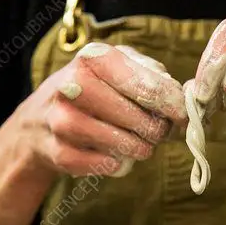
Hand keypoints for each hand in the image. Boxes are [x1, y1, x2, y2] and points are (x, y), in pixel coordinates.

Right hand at [0, 43, 185, 224]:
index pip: (144, 84)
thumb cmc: (93, 92)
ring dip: (140, 148)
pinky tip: (117, 156)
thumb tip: (185, 96)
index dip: (170, 103)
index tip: (182, 114)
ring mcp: (62, 121)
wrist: (39, 121)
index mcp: (93, 59)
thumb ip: (152, 77)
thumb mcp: (117, 70)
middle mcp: (72, 86)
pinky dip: (118, 164)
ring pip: (122, 144)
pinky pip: (105, 165)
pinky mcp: (59, 153)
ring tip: (141, 144)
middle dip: (156, 128)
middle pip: (136, 117)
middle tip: (159, 131)